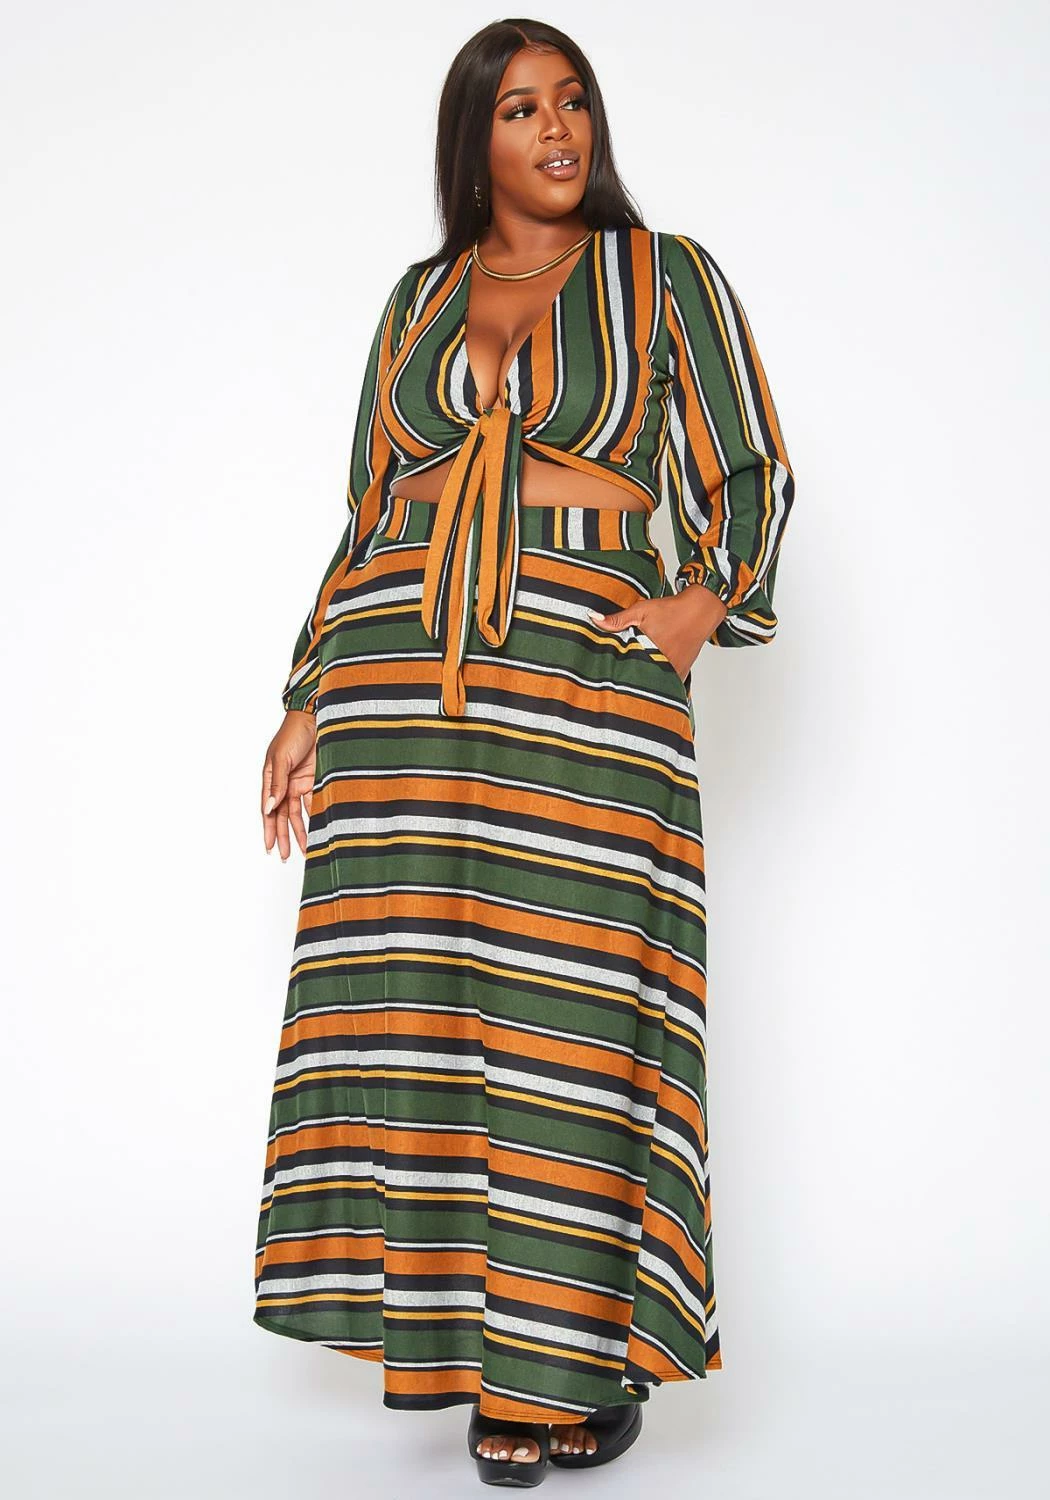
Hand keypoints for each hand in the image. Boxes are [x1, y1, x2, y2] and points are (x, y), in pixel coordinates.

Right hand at [261, 710, 317, 859]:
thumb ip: (277, 784)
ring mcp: (300, 783)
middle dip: (284, 837)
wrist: (315, 718)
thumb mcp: (281, 759)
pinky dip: (316, 816)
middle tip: (285, 856)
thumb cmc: (293, 733)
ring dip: (302, 831)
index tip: (270, 848)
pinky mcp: (315, 780)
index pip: (269, 810)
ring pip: (300, 814)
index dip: (269, 830)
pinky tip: (319, 830)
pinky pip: (315, 802)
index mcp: (271, 779)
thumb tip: (269, 808)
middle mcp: (284, 784)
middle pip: (283, 816)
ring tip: (305, 849)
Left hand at [588, 583, 728, 682]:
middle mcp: (665, 665)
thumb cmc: (671, 610)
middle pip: (642, 681)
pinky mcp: (682, 672)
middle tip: (616, 686)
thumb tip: (593, 618)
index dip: (617, 676)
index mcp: (651, 652)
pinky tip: (648, 681)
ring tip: (630, 685)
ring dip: (644, 683)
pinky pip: (667, 683)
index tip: (607, 681)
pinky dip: (658, 682)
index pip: (628, 672)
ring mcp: (675, 671)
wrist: (700, 610)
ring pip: (655, 685)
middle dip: (629, 683)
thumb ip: (617, 619)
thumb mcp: (641, 611)